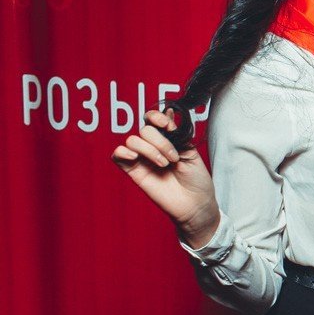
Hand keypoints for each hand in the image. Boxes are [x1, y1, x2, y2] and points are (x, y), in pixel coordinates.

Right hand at [110, 109, 219, 245]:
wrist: (195, 203)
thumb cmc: (196, 180)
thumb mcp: (192, 152)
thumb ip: (178, 133)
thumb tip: (169, 111)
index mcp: (168, 139)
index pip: (152, 119)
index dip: (156, 117)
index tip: (167, 126)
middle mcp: (153, 147)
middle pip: (144, 130)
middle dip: (161, 142)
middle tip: (173, 158)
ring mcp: (142, 159)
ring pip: (132, 140)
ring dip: (150, 150)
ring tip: (164, 164)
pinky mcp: (133, 171)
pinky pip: (117, 155)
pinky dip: (124, 152)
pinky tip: (137, 158)